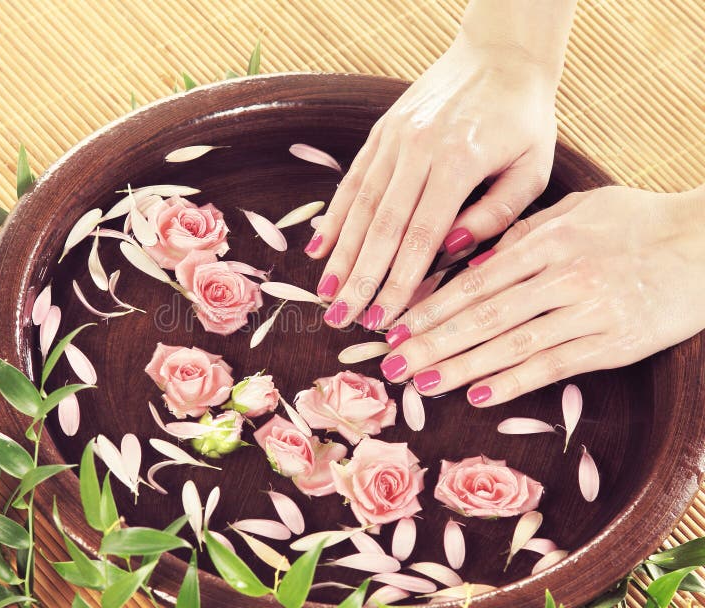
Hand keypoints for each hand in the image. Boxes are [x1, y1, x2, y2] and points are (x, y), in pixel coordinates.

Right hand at [309, 34, 559, 329]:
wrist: (501, 53)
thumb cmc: (524, 118)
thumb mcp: (533, 167)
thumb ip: (496, 213)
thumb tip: (451, 248)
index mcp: (459, 161)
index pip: (421, 236)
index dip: (399, 282)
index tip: (383, 318)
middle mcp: (418, 149)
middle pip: (381, 227)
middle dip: (359, 278)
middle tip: (340, 318)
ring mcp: (394, 137)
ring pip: (359, 206)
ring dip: (340, 253)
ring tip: (323, 294)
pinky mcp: (381, 132)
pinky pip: (353, 180)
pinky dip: (334, 216)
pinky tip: (319, 248)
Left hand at [378, 185, 704, 405]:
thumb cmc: (638, 222)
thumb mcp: (578, 211)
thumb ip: (525, 236)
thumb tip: (473, 268)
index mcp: (547, 241)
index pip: (475, 281)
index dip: (431, 308)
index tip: (397, 327)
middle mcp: (562, 275)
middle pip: (483, 316)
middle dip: (432, 342)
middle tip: (391, 365)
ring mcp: (589, 310)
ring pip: (512, 345)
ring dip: (462, 367)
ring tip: (422, 384)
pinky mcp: (614, 342)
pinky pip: (555, 366)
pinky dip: (514, 382)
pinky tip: (479, 395)